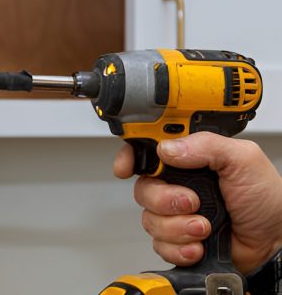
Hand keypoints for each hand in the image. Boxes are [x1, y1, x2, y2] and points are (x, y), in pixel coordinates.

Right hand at [114, 132, 281, 273]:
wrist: (274, 245)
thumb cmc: (267, 202)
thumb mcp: (243, 160)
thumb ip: (206, 145)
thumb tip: (168, 149)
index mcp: (191, 159)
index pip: (149, 150)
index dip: (131, 156)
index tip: (126, 167)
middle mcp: (179, 185)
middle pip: (143, 188)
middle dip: (165, 200)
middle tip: (191, 202)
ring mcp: (176, 214)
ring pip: (150, 219)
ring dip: (177, 227)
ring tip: (204, 227)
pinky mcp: (177, 239)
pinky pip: (159, 244)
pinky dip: (179, 247)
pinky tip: (199, 245)